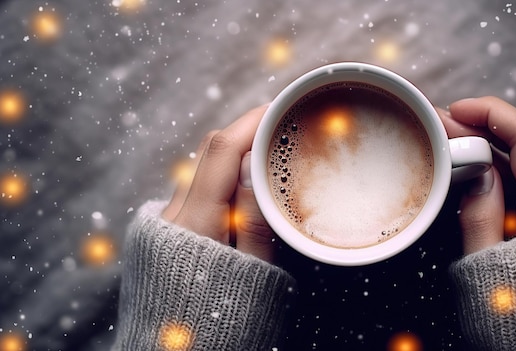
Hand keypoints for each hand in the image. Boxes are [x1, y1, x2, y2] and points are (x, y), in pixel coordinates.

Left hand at [161, 104, 275, 262]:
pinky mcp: (176, 226)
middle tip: (285, 124)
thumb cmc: (230, 316)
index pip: (222, 151)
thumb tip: (252, 164)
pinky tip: (252, 175)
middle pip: (211, 150)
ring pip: (206, 164)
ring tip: (274, 147)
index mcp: (195, 224)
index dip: (254, 123)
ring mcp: (172, 219)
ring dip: (239, 149)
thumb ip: (254, 221)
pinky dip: (228, 169)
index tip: (283, 110)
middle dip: (249, 130)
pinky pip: (203, 182)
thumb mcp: (254, 271)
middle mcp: (176, 214)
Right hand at [439, 97, 515, 254]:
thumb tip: (477, 175)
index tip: (456, 110)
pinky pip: (514, 185)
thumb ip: (482, 222)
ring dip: (479, 148)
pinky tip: (460, 168)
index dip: (492, 113)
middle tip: (437, 124)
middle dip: (478, 127)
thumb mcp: (489, 271)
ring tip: (442, 142)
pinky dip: (485, 170)